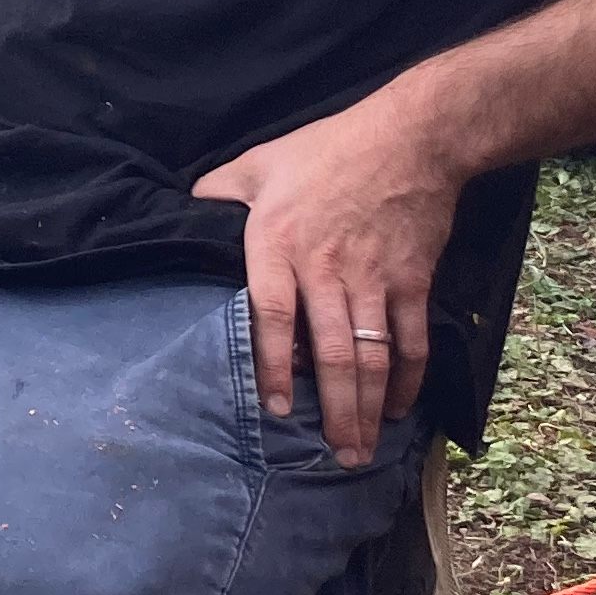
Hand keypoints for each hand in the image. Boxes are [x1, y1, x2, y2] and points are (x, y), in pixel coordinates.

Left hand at [193, 94, 459, 466]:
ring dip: (368, 407)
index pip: (271, 317)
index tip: (277, 409)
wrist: (410, 138)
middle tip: (333, 456)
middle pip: (330, 352)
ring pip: (371, 356)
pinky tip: (398, 407)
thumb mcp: (256, 162)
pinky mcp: (413, 280)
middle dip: (334, 410)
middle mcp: (326, 268)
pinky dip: (407, 379)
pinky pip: (410, 340)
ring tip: (361, 447)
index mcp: (278, 243)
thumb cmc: (326, 149)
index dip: (274, 366)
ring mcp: (373, 278)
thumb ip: (217, 192)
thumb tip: (183, 212)